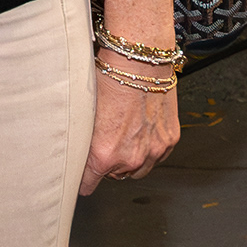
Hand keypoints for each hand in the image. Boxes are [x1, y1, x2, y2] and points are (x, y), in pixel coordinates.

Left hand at [81, 59, 179, 192]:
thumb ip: (83, 138)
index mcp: (103, 154)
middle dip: (107, 165)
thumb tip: (77, 148)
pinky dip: (148, 150)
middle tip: (102, 146)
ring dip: (128, 161)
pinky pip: (156, 157)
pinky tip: (139, 134)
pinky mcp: (169, 140)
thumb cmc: (107, 79)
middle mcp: (130, 158)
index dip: (82, 181)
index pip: (88, 182)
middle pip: (114, 176)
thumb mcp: (83, 112)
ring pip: (137, 169)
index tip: (79, 182)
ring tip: (120, 140)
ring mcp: (153, 151)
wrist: (138, 63)